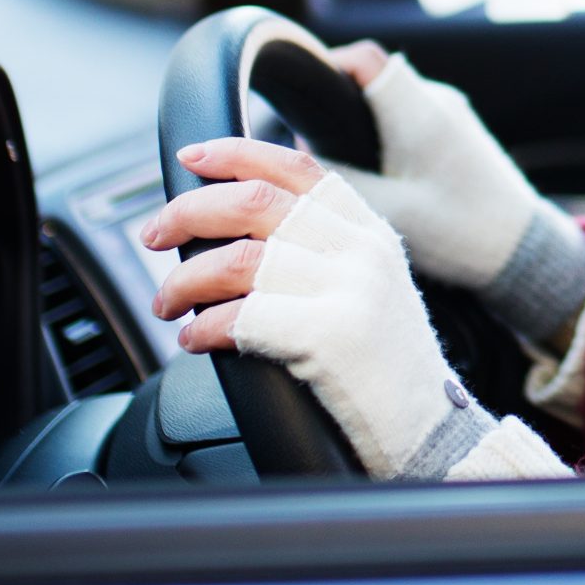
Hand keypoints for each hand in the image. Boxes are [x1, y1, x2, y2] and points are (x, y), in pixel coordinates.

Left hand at [143, 138, 565, 481]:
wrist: (429, 429)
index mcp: (369, 231)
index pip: (296, 168)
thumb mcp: (371, 286)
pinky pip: (241, 317)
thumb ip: (326, 246)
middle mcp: (361, 251)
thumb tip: (244, 219)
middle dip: (188, 214)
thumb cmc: (387, 367)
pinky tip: (195, 338)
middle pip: (254, 204)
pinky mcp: (328, 337)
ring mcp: (348, 291)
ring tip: (168, 305)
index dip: (235, 155)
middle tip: (155, 236)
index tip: (190, 158)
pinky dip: (202, 327)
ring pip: (237, 260)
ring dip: (184, 280)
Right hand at [316, 44, 584, 345]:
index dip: (325, 66)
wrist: (523, 251)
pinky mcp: (459, 131)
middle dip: (339, 104)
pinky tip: (386, 177)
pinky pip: (412, 116)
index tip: (300, 99)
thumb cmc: (460, 233)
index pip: (364, 58)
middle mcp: (439, 101)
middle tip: (318, 146)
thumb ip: (339, 178)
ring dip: (365, 124)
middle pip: (373, 78)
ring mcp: (453, 113)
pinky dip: (390, 136)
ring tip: (351, 166)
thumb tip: (302, 154)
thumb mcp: (387, 212)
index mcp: (419, 113)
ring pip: (392, 99)